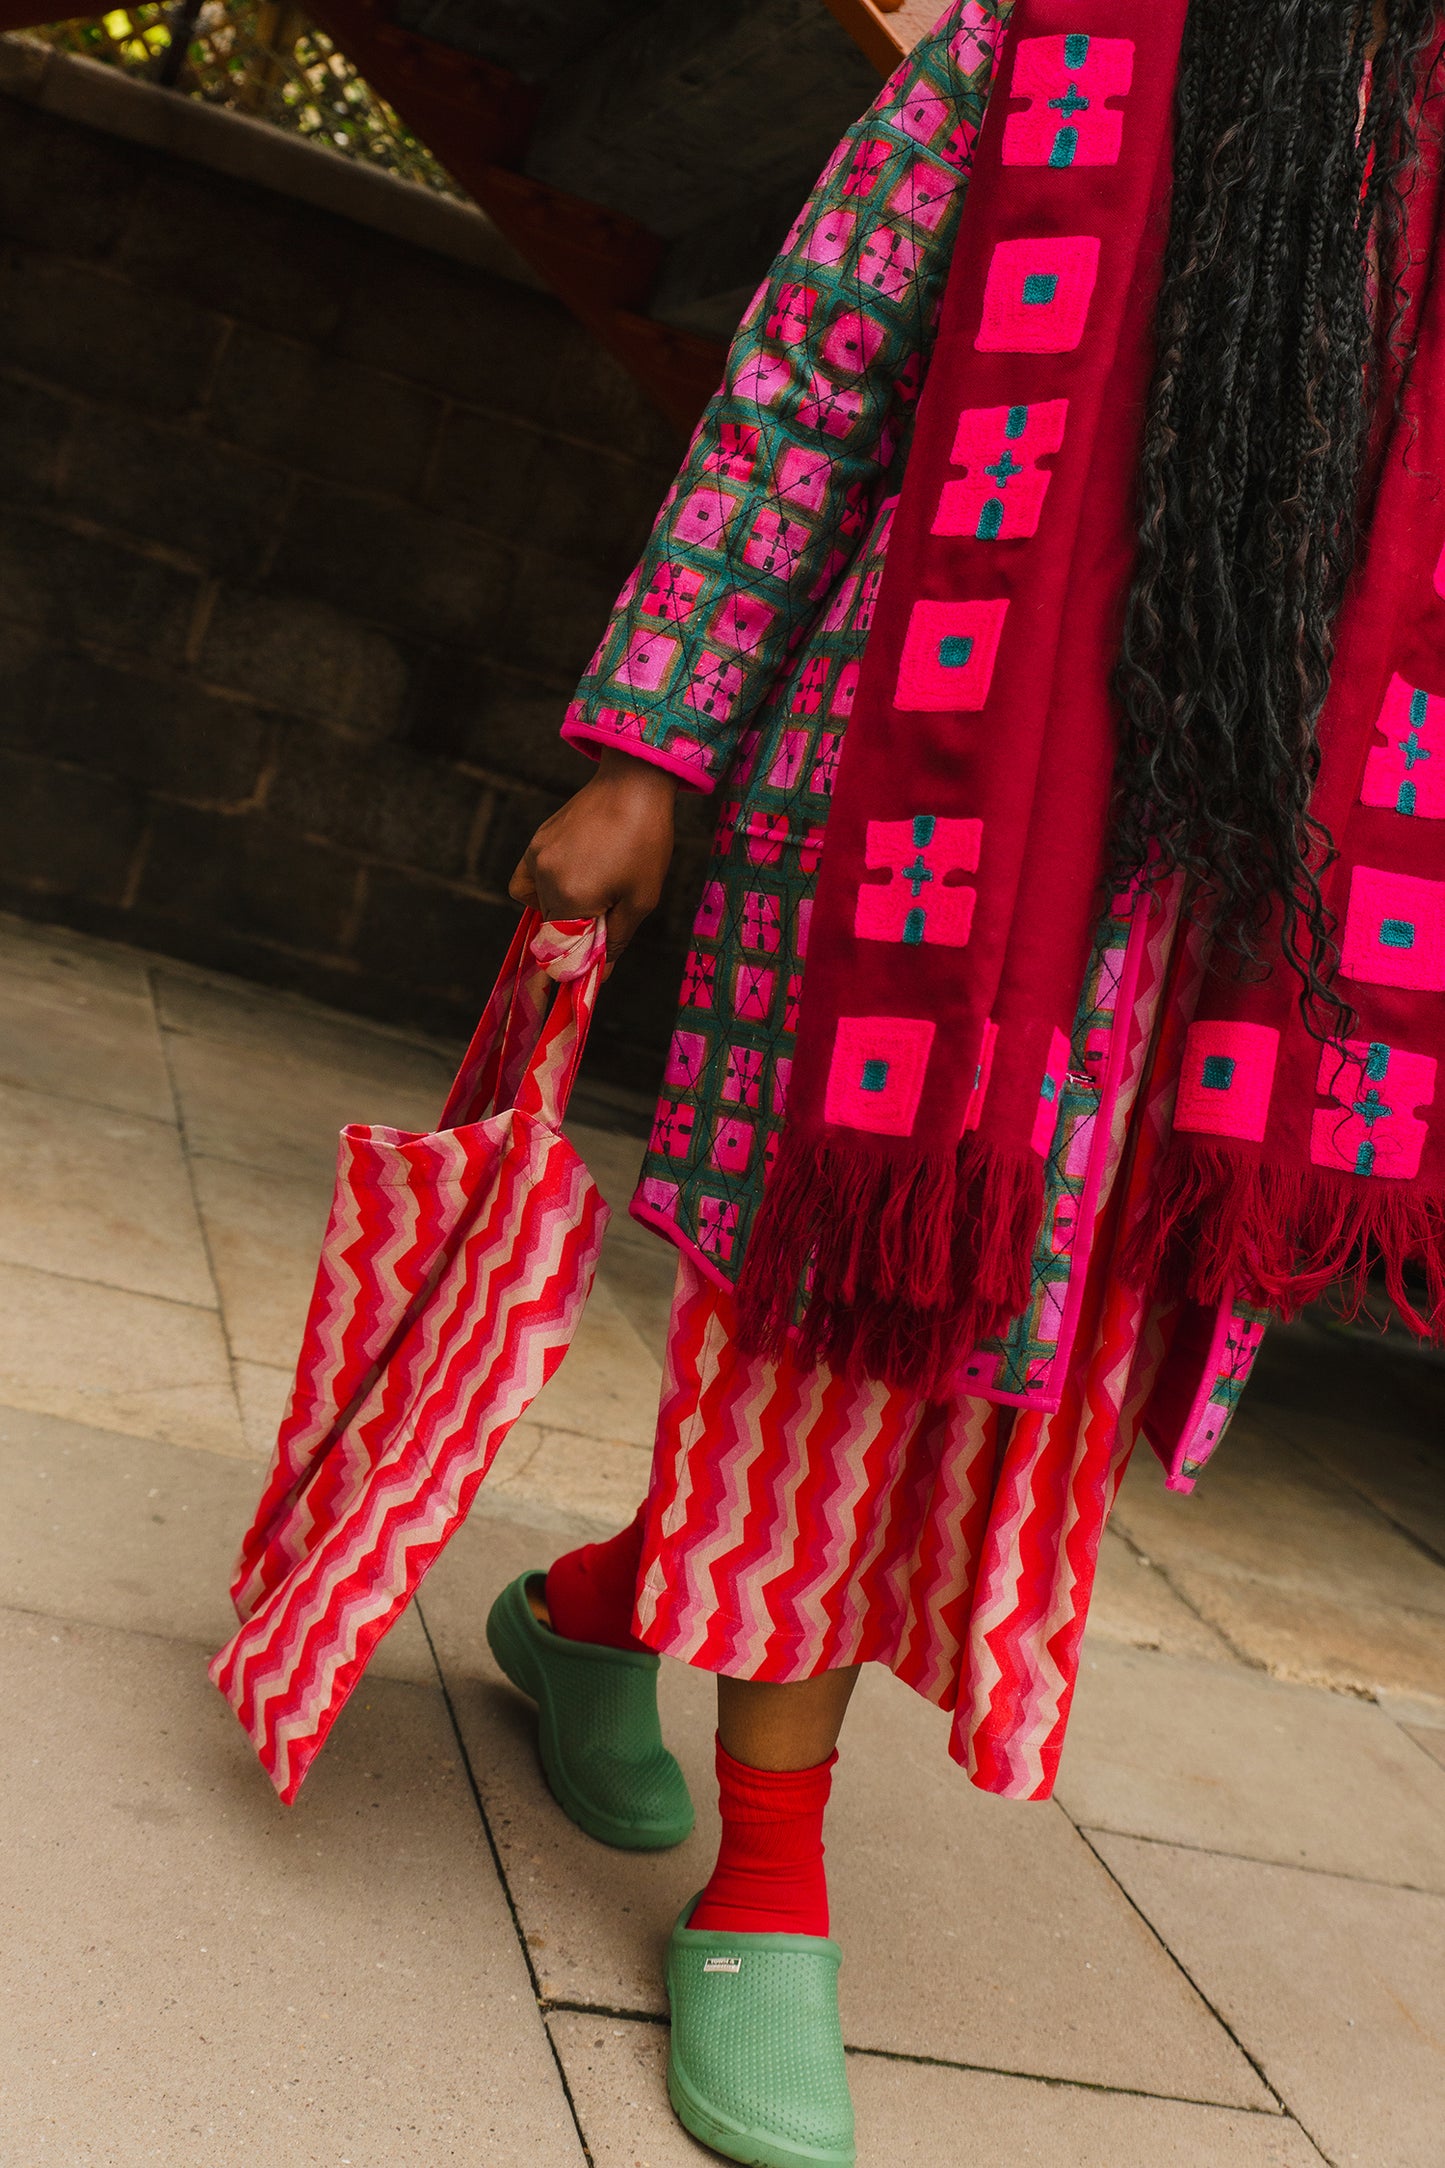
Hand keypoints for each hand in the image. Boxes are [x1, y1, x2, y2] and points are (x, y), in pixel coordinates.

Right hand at [509, 750, 678, 973]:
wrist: (634, 783)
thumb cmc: (645, 842)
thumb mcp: (641, 899)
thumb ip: (615, 939)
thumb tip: (599, 974)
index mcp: (571, 897)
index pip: (561, 949)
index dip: (579, 958)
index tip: (597, 955)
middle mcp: (544, 878)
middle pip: (550, 927)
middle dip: (576, 929)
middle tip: (609, 910)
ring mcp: (536, 856)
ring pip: (538, 903)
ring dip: (562, 907)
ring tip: (596, 886)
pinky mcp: (537, 841)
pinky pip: (529, 878)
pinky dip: (545, 886)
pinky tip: (573, 875)